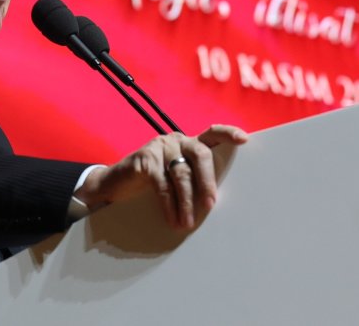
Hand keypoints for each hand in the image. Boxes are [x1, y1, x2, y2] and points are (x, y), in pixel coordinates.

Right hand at [77, 124, 248, 229]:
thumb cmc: (151, 185)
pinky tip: (171, 219)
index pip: (212, 134)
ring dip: (187, 202)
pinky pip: (162, 184)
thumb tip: (215, 204)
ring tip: (187, 224)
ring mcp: (159, 147)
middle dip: (208, 181)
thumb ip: (193, 181)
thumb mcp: (175, 179)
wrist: (114, 186)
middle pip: (200, 154)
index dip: (228, 134)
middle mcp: (176, 141)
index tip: (244, 140)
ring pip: (181, 173)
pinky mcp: (144, 159)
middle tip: (210, 205)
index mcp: (189, 144)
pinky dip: (169, 204)